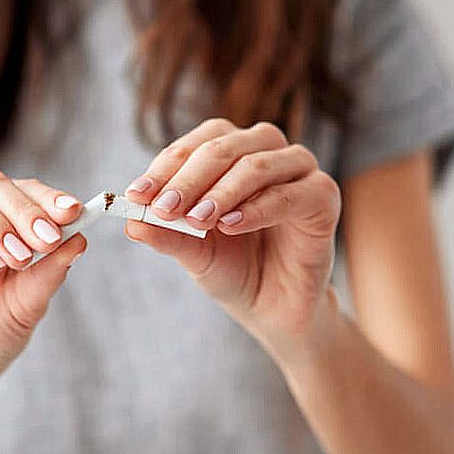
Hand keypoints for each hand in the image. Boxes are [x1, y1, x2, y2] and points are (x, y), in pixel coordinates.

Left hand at [123, 118, 340, 351]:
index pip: (196, 144)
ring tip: (196, 220)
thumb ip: (166, 234)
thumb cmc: (234, 269)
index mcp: (231, 153)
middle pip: (224, 147)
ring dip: (221, 191)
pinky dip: (257, 209)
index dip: (165, 167)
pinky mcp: (323, 196)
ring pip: (256, 165)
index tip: (136, 195)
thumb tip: (130, 221)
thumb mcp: (193, 252)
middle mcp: (266, 152)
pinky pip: (289, 194)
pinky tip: (230, 226)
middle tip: (164, 206)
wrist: (273, 308)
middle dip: (188, 178)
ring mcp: (299, 171)